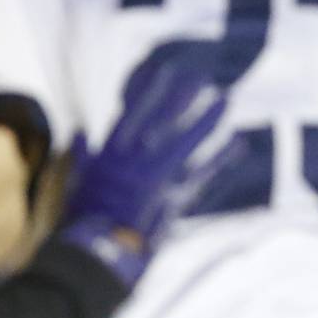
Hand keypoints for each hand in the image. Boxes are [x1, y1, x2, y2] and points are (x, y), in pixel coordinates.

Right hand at [60, 60, 229, 285]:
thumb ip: (82, 153)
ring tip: (226, 99)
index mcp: (113, 152)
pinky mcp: (177, 196)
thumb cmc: (87, 215)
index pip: (132, 112)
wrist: (100, 249)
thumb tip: (78, 130)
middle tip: (201, 75)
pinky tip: (239, 143)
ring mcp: (160, 177)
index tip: (162, 67)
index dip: (148, 88)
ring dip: (208, 119)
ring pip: (188, 140)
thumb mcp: (79, 179)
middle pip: (164, 119)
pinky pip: (205, 172)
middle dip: (183, 95)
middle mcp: (138, 159)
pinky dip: (223, 158)